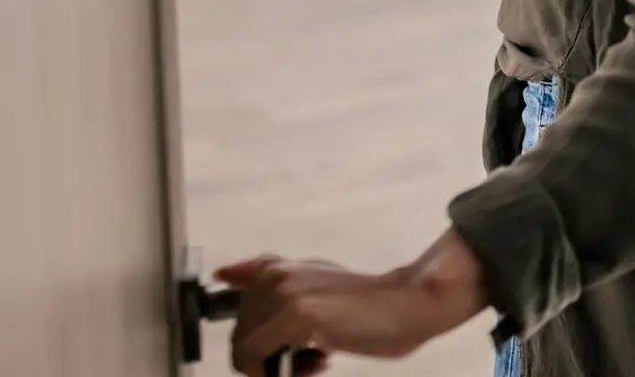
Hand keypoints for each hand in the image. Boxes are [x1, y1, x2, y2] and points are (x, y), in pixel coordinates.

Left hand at [219, 230, 487, 375]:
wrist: (411, 304)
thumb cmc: (371, 306)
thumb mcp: (317, 289)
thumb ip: (276, 283)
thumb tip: (223, 272)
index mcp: (279, 268)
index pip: (233, 294)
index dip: (248, 329)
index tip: (271, 342)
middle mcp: (275, 274)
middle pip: (239, 335)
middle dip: (270, 355)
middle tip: (310, 358)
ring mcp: (283, 292)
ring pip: (243, 350)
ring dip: (277, 367)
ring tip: (316, 360)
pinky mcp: (293, 315)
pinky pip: (252, 360)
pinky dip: (279, 374)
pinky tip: (319, 362)